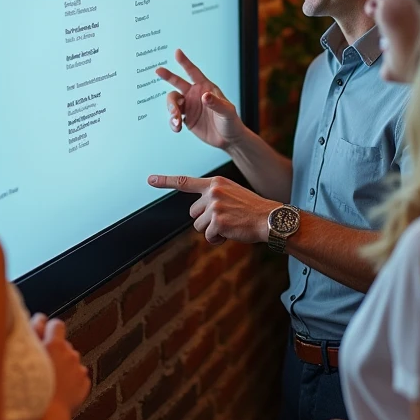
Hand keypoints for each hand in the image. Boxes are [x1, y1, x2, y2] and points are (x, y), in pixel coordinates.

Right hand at [37, 316, 90, 414]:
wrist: (46, 414)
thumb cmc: (32, 386)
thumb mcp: (27, 354)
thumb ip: (34, 331)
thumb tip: (39, 318)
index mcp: (56, 345)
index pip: (57, 325)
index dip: (50, 329)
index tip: (44, 333)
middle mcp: (70, 354)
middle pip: (64, 345)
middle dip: (55, 351)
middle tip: (43, 363)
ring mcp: (78, 369)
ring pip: (71, 361)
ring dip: (63, 365)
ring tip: (50, 378)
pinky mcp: (83, 383)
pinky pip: (77, 376)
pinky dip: (70, 380)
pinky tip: (59, 387)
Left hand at [147, 175, 275, 244]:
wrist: (269, 218)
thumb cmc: (252, 208)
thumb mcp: (232, 193)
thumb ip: (213, 197)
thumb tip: (197, 212)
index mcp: (215, 183)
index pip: (185, 181)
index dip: (165, 181)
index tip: (150, 180)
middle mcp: (213, 192)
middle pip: (193, 213)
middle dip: (206, 220)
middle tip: (226, 218)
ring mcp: (214, 207)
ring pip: (198, 226)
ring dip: (212, 230)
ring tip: (231, 224)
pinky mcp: (217, 222)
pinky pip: (208, 236)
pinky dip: (218, 239)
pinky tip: (232, 232)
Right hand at [156, 49, 242, 149]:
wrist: (228, 139)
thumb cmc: (231, 122)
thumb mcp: (227, 111)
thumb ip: (216, 103)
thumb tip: (204, 96)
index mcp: (206, 88)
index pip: (194, 73)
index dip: (185, 62)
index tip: (177, 52)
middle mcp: (195, 95)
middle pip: (178, 82)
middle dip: (168, 76)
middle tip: (158, 71)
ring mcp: (190, 107)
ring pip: (173, 102)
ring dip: (171, 109)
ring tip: (176, 120)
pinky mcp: (186, 119)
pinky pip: (173, 117)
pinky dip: (172, 122)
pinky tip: (177, 127)